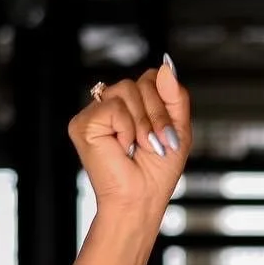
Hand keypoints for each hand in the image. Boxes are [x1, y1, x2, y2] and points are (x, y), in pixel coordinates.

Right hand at [68, 57, 189, 222]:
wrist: (140, 199)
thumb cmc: (157, 174)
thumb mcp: (179, 131)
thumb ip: (176, 97)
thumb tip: (166, 65)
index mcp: (135, 107)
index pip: (151, 79)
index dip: (164, 102)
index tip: (169, 134)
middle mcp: (114, 105)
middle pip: (140, 82)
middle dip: (157, 115)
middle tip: (157, 144)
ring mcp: (97, 112)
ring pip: (126, 89)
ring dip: (143, 123)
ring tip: (140, 147)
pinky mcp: (84, 122)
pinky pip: (113, 106)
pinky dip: (126, 128)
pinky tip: (122, 146)